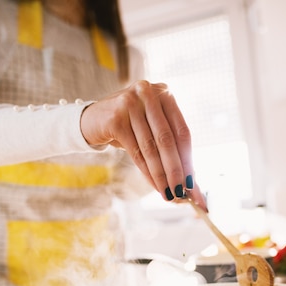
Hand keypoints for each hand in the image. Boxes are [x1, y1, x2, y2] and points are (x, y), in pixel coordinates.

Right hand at [80, 80, 205, 207]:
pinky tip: (154, 184)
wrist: (92, 120)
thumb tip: (192, 180)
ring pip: (151, 148)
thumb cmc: (130, 126)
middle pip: (168, 140)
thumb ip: (172, 148)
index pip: (182, 131)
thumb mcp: (152, 129)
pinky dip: (146, 171)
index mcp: (165, 93)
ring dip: (161, 174)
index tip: (193, 182)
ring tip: (169, 193)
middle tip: (182, 192)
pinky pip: (136, 151)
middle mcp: (149, 93)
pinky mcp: (115, 118)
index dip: (188, 158)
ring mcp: (130, 103)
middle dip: (176, 170)